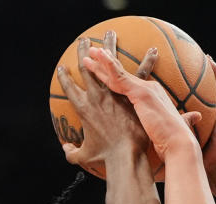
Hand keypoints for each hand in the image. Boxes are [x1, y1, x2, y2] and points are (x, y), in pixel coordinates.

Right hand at [55, 31, 157, 174]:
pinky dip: (147, 62)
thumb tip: (66, 150)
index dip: (64, 77)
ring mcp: (116, 93)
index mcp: (83, 107)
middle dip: (83, 53)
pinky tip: (153, 50)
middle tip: (83, 42)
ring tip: (109, 34)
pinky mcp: (133, 95)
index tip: (62, 68)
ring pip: (110, 64)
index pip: (69, 87)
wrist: (126, 156)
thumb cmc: (105, 157)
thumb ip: (73, 152)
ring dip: (108, 48)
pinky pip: (141, 74)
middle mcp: (96, 96)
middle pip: (86, 68)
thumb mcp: (84, 155)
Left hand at [83, 46, 201, 158]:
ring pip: (118, 73)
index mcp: (154, 97)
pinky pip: (120, 78)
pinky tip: (99, 59)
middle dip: (107, 64)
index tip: (110, 69)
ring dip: (102, 61)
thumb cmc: (177, 141)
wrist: (180, 144)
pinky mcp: (140, 94)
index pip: (131, 84)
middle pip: (122, 75)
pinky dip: (109, 67)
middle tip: (95, 53)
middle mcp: (149, 89)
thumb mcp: (178, 126)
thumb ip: (186, 120)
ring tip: (91, 52)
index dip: (118, 76)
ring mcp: (144, 90)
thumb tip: (198, 117)